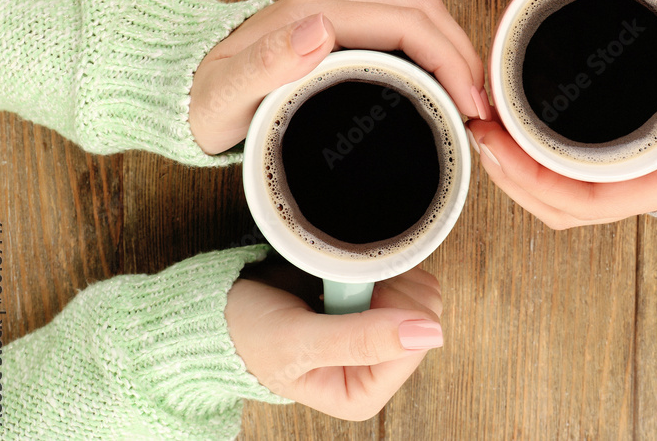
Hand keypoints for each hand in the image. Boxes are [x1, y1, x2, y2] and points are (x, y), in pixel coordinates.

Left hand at [190, 0, 486, 154]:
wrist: (182, 90)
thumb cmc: (204, 101)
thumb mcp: (225, 94)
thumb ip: (266, 64)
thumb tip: (321, 29)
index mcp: (316, 12)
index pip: (406, 22)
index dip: (449, 58)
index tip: (469, 102)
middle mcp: (332, 3)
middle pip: (423, 12)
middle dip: (462, 54)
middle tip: (482, 107)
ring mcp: (338, 12)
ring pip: (419, 17)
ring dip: (453, 51)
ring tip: (470, 99)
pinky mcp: (342, 29)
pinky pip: (403, 30)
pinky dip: (435, 52)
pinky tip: (442, 85)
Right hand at [225, 260, 442, 420]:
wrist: (227, 307)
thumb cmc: (250, 334)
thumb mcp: (298, 340)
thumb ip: (360, 340)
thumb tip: (429, 334)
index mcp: (362, 393)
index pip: (414, 344)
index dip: (389, 308)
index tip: (348, 291)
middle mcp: (379, 367)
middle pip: (424, 315)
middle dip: (385, 288)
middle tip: (340, 285)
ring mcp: (383, 334)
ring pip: (421, 292)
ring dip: (382, 273)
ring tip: (339, 279)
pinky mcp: (380, 304)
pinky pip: (408, 274)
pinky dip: (380, 263)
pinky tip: (347, 272)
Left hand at [466, 0, 656, 228]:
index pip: (588, 197)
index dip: (535, 181)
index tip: (497, 143)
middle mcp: (648, 188)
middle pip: (560, 206)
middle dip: (512, 177)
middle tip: (478, 127)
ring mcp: (640, 185)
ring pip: (565, 201)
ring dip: (522, 176)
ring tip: (489, 131)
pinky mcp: (637, 172)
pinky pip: (579, 186)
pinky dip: (544, 171)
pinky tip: (523, 138)